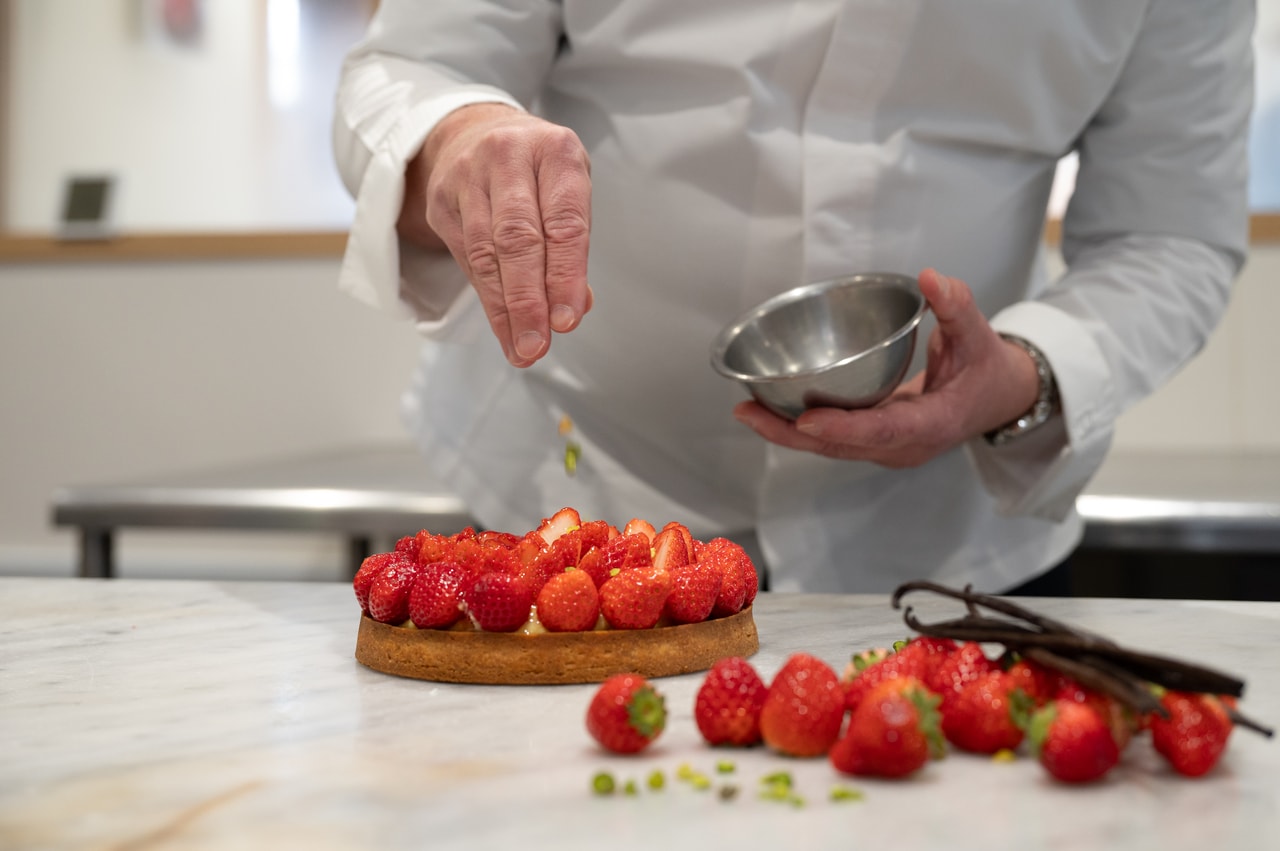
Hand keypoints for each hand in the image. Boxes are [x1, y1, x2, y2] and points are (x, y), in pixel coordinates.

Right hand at [399, 104, 592, 367]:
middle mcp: (509, 156)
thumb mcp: (567, 190)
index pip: (564, 222)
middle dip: (529, 300)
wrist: (475, 131)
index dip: (565, 276)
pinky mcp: (441, 199)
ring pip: (486, 253)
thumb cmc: (534, 169)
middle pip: (517, 239)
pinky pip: (466, 257)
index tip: (567, 319)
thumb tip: (579, 304)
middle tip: (537, 344)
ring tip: (520, 347)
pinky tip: (501, 325)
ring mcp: (468, 176)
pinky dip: (486, 297)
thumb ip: (573, 245)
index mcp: (555, 151)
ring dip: (504, 309)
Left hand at [732, 269, 1042, 467]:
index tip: (805, 420)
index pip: (882, 430)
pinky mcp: (875, 443)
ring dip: (787, 433)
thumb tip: (931, 278)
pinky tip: (768, 410)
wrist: (999, 399)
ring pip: (831, 448)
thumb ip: (957, 306)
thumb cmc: (986, 368)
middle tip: (747, 413)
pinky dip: (801, 428)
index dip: (842, 427)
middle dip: (792, 434)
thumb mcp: (979, 335)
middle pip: (842, 447)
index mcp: (933, 424)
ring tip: (745, 412)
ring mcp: (888, 449)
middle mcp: (905, 445)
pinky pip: (834, 440)